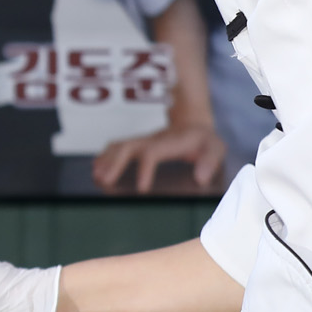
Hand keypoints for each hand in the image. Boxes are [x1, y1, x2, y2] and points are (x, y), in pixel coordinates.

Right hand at [92, 123, 228, 193]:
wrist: (193, 122)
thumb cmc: (204, 139)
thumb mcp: (215, 147)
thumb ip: (210, 161)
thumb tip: (200, 179)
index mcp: (170, 143)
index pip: (152, 154)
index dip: (145, 170)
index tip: (141, 189)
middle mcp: (152, 139)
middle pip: (127, 148)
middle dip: (114, 163)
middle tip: (104, 181)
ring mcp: (143, 140)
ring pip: (119, 146)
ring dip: (106, 160)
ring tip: (96, 176)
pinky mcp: (138, 144)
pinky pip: (117, 147)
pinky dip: (105, 156)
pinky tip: (97, 167)